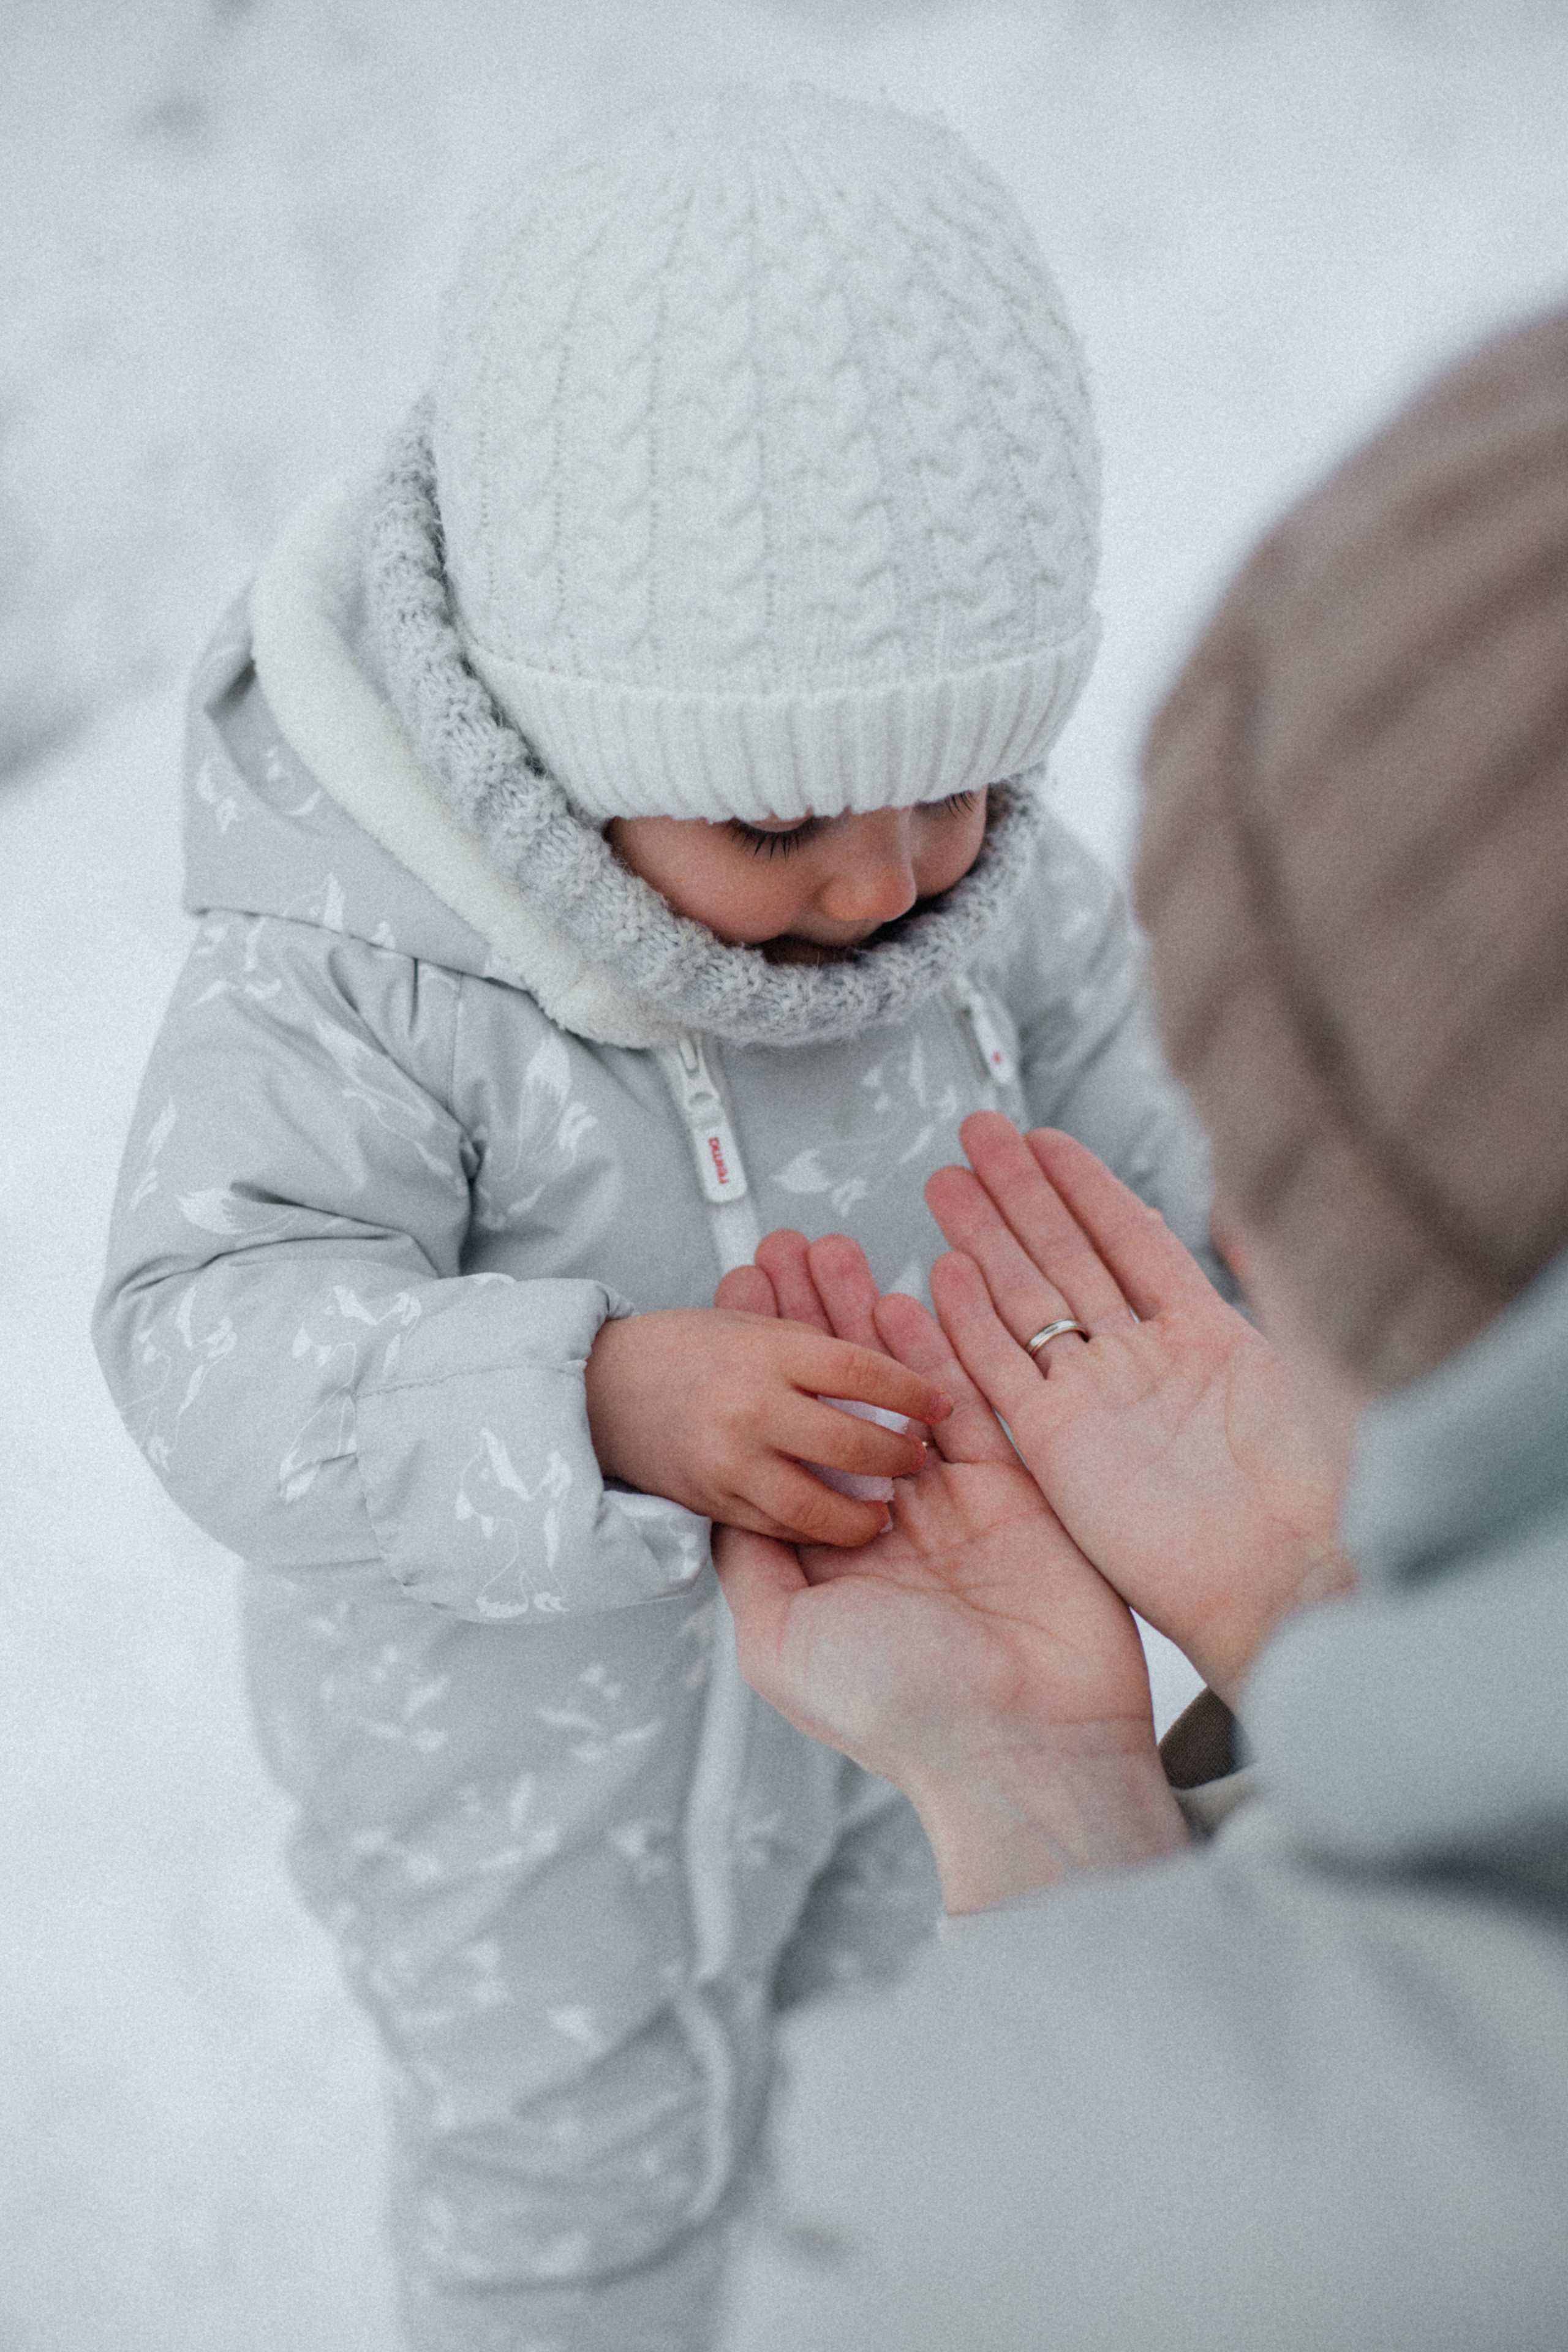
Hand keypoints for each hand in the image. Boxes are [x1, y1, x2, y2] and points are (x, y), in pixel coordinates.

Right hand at [584, 1306, 947, 1547]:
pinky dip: (816, 1532)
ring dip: (862, 1513)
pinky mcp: (714, 1504)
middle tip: (918, 1459)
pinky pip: (780, 1528)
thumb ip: (821, 1354)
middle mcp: (751, 1408)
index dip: (912, 1391)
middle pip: (850, 1442)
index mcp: (767, 1353)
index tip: (938, 1404)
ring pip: (817, 1504)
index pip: (861, 1371)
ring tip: (885, 1508)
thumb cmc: (687, 1353)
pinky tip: (840, 1525)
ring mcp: (730, 1462)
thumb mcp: (758, 1330)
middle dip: (898, 1457)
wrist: (603, 1391)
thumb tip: (895, 1380)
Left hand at [713, 1231, 1187, 1911]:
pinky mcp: (1012, 1489)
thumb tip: (718, 1504)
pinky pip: (967, 1401)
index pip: (780, 1447)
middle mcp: (886, 1527)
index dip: (756, 1375)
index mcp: (827, 1563)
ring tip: (830, 1249)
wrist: (1025, 1746)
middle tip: (779, 1255)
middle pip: (834, 1403)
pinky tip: (910, 1291)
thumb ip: (748, 1562)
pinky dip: (939, 1346)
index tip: (734, 1310)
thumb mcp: (782, 1644)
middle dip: (806, 1328)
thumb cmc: (901, 1711)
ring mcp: (950, 1505)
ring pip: (895, 1390)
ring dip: (862, 1320)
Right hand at [926, 1115, 1356, 1703]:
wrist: (1289, 1582)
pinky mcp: (1057, 1449)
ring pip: (1026, 1303)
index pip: (1131, 1239)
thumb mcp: (1306, 1358)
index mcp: (1206, 1337)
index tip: (1047, 1139)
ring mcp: (1098, 1403)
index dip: (1087, 1185)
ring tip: (949, 1182)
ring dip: (986, 1240)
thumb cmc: (1319, 1486)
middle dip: (1020, 1193)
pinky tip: (946, 1274)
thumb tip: (1254, 1213)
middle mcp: (1143, 1365)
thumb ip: (1268, 1282)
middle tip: (978, 1135)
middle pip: (1066, 1258)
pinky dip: (970, 1326)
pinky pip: (1001, 1375)